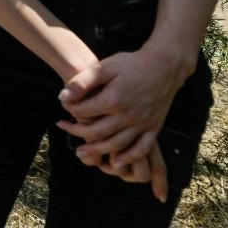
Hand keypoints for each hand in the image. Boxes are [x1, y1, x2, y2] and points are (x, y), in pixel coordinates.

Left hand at [56, 42, 189, 194]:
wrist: (164, 67)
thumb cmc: (131, 64)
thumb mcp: (105, 67)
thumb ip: (83, 82)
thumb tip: (62, 96)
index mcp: (114, 100)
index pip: (84, 112)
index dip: (70, 110)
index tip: (64, 106)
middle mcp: (128, 116)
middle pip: (97, 133)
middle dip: (77, 132)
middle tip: (64, 129)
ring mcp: (142, 124)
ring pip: (117, 145)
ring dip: (98, 151)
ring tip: (82, 153)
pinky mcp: (153, 128)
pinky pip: (142, 149)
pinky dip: (129, 158)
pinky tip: (116, 162)